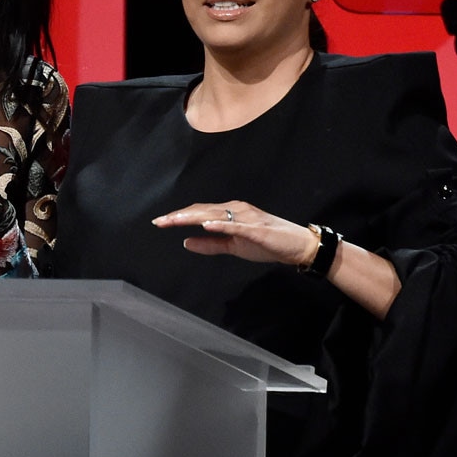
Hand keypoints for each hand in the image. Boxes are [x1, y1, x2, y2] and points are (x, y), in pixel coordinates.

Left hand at [152, 201, 317, 267]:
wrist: (297, 246)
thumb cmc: (267, 243)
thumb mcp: (233, 246)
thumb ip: (210, 244)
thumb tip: (186, 243)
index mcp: (230, 213)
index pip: (199, 212)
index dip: (179, 217)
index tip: (160, 222)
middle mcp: (236, 210)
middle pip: (202, 210)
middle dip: (179, 216)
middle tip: (159, 222)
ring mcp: (246, 218)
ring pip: (214, 214)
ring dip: (193, 217)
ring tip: (173, 221)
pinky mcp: (256, 228)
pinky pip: (235, 225)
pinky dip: (220, 224)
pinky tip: (205, 225)